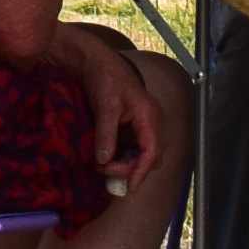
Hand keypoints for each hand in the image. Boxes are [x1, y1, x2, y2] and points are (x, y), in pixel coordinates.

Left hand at [58, 23, 160, 180]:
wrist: (96, 61)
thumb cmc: (105, 78)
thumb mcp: (104, 106)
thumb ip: (106, 134)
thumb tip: (104, 161)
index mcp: (149, 117)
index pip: (152, 152)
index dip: (141, 172)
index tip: (128, 187)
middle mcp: (151, 122)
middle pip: (150, 157)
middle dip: (130, 169)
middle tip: (105, 171)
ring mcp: (143, 124)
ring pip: (142, 154)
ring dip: (125, 164)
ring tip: (102, 165)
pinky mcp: (133, 125)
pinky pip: (133, 147)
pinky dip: (122, 156)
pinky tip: (105, 157)